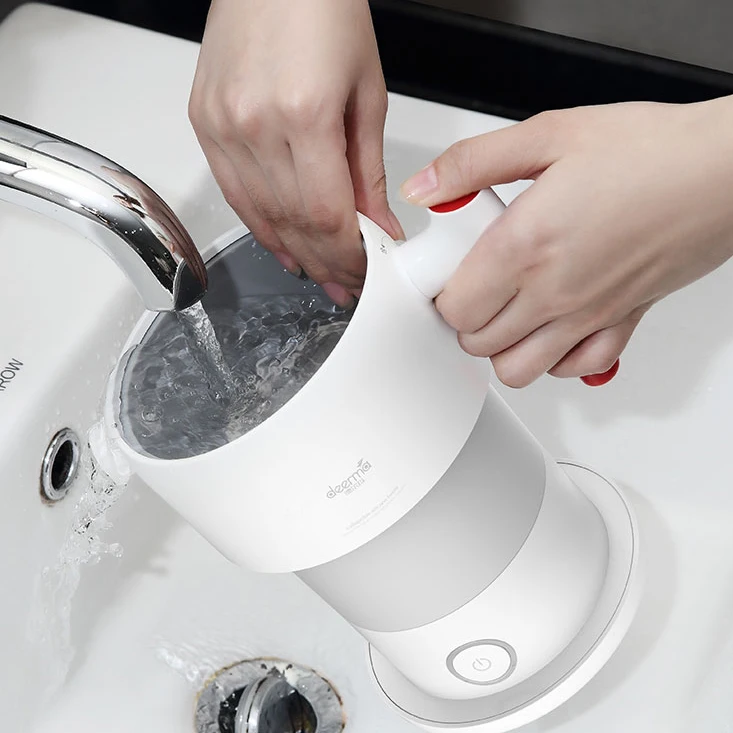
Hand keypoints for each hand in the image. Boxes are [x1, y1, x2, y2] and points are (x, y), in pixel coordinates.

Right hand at [189, 0, 402, 306]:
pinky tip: (281, 245)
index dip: (346, 256)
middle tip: (345, 284)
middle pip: (292, 222)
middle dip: (324, 262)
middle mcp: (254, 122)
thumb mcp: (367, 93)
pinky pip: (233, 193)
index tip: (364, 272)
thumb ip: (369, 171)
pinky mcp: (204, 122)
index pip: (326, 215)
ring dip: (293, 252)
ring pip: (260, 215)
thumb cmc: (324, 10)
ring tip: (319, 273)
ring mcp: (221, 124)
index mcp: (304, 111)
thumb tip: (378, 226)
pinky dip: (260, 225)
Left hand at [401, 98, 732, 386]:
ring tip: (506, 310)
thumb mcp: (550, 134)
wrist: (726, 169)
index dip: (440, 291)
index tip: (446, 270)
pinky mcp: (622, 323)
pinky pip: (572, 370)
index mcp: (527, 245)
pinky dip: (553, 359)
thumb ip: (474, 162)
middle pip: (476, 343)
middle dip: (465, 318)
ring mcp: (589, 315)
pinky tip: (551, 326)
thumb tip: (425, 187)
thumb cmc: (652, 150)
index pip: (453, 305)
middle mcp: (555, 292)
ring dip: (501, 348)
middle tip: (476, 283)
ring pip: (517, 370)